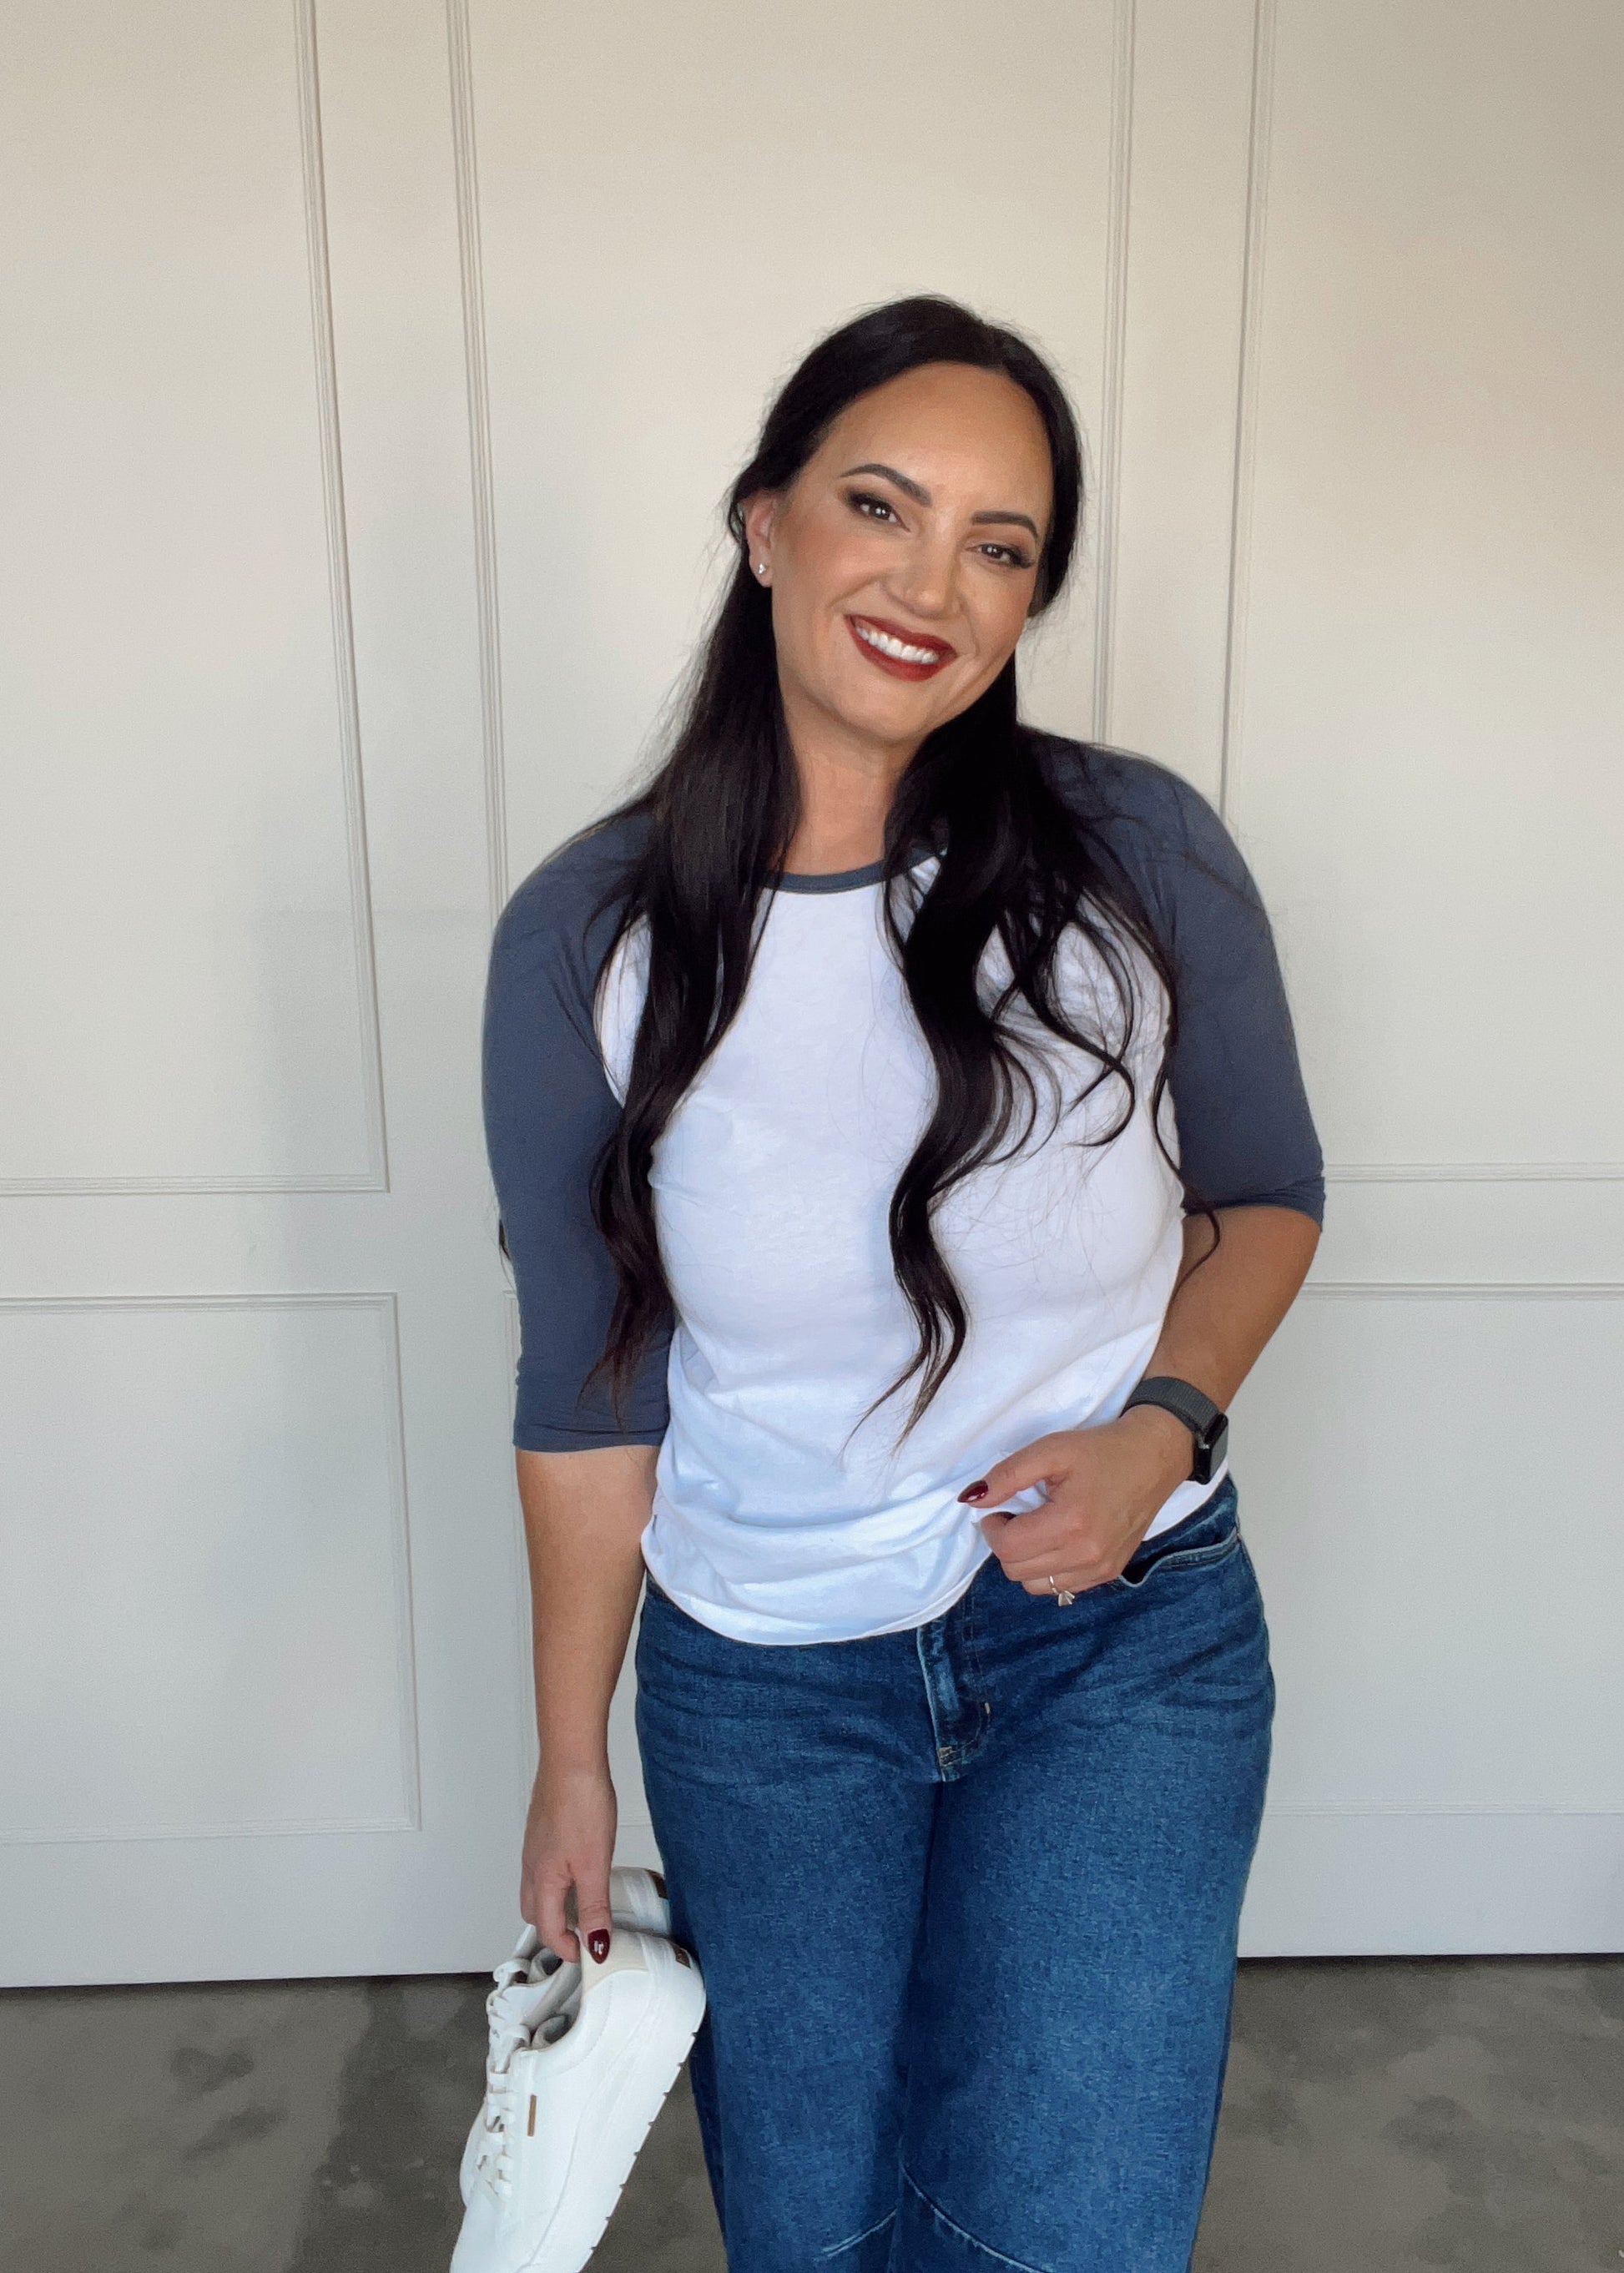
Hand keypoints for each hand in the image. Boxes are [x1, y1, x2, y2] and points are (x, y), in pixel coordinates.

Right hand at [520, 1762, 617, 1966]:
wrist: (571, 1761)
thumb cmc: (580, 1804)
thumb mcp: (595, 1864)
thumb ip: (595, 1906)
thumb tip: (596, 1944)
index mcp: (542, 1880)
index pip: (547, 1929)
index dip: (567, 1949)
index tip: (588, 1955)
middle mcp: (532, 1865)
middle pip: (534, 1912)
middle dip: (554, 1930)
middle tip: (582, 1935)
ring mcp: (535, 1846)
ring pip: (537, 1889)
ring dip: (555, 1905)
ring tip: (585, 1905)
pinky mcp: (543, 1830)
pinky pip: (543, 1866)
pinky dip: (557, 1880)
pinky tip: (580, 1868)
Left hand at [960, 1406, 1194, 1595]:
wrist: (1154, 1457)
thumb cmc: (1101, 1450)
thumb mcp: (1051, 1449)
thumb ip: (1008, 1475)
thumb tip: (972, 1499)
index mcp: (1071, 1524)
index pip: (1008, 1549)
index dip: (992, 1528)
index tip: (1000, 1507)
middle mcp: (1088, 1556)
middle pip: (1017, 1572)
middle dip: (1007, 1543)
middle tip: (1017, 1514)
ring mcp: (1101, 1569)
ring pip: (1036, 1586)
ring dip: (1026, 1560)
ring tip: (1038, 1528)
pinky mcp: (1110, 1573)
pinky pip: (1062, 1587)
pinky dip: (1049, 1569)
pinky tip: (1058, 1540)